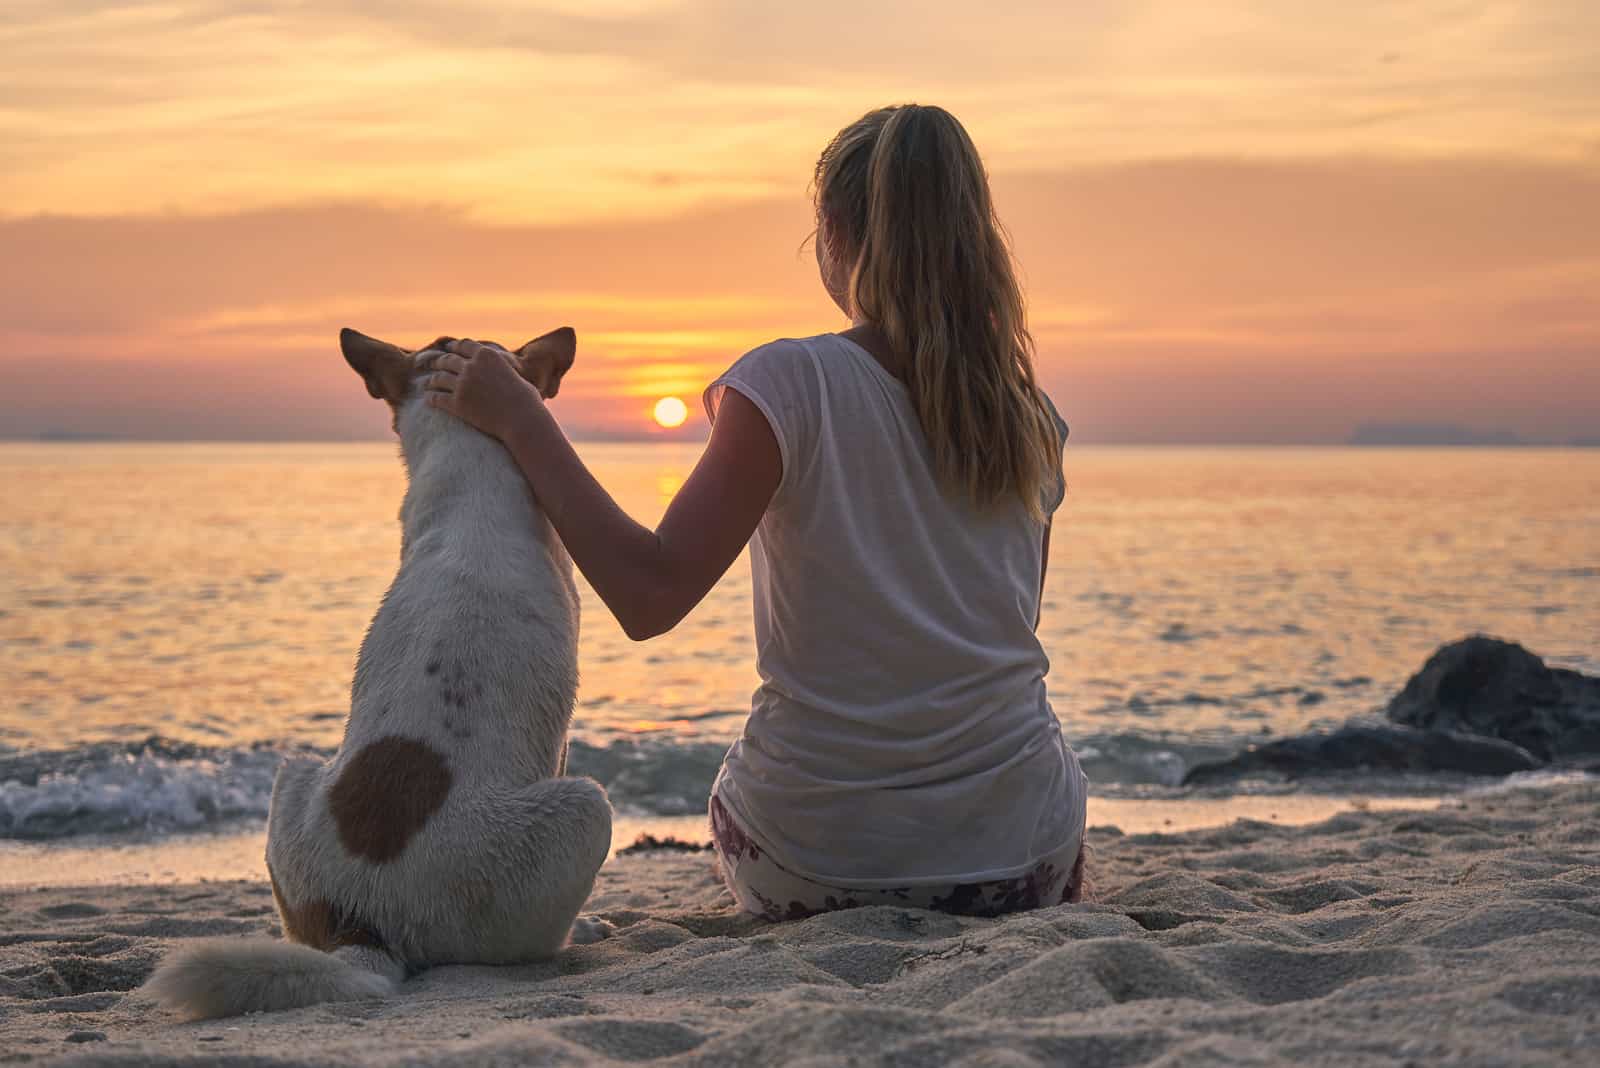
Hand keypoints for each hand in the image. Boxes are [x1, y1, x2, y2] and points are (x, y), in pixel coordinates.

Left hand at [421, 339, 542, 441]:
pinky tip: (429, 400)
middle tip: (435, 365)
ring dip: (432, 380)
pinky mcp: (457, 403)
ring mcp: (462, 384)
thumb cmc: (526, 400)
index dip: (454, 347)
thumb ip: (503, 369)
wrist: (522, 420)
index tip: (449, 349)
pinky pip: (437, 398)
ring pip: (439, 378)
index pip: (464, 345)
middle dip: (440, 362)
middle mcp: (472, 366)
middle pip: (448, 360)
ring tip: (429, 383)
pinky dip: (431, 398)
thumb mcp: (515, 375)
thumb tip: (507, 369)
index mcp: (487, 355)